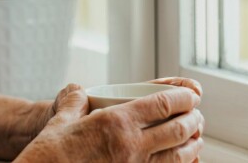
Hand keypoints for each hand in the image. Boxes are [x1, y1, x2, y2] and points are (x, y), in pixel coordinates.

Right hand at [18, 83, 204, 161]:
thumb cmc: (52, 150)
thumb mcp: (61, 118)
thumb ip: (75, 100)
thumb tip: (79, 91)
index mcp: (116, 122)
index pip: (162, 105)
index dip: (182, 98)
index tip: (190, 96)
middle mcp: (131, 146)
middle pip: (177, 130)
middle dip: (192, 120)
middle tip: (196, 116)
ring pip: (178, 156)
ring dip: (192, 145)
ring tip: (196, 138)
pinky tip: (185, 161)